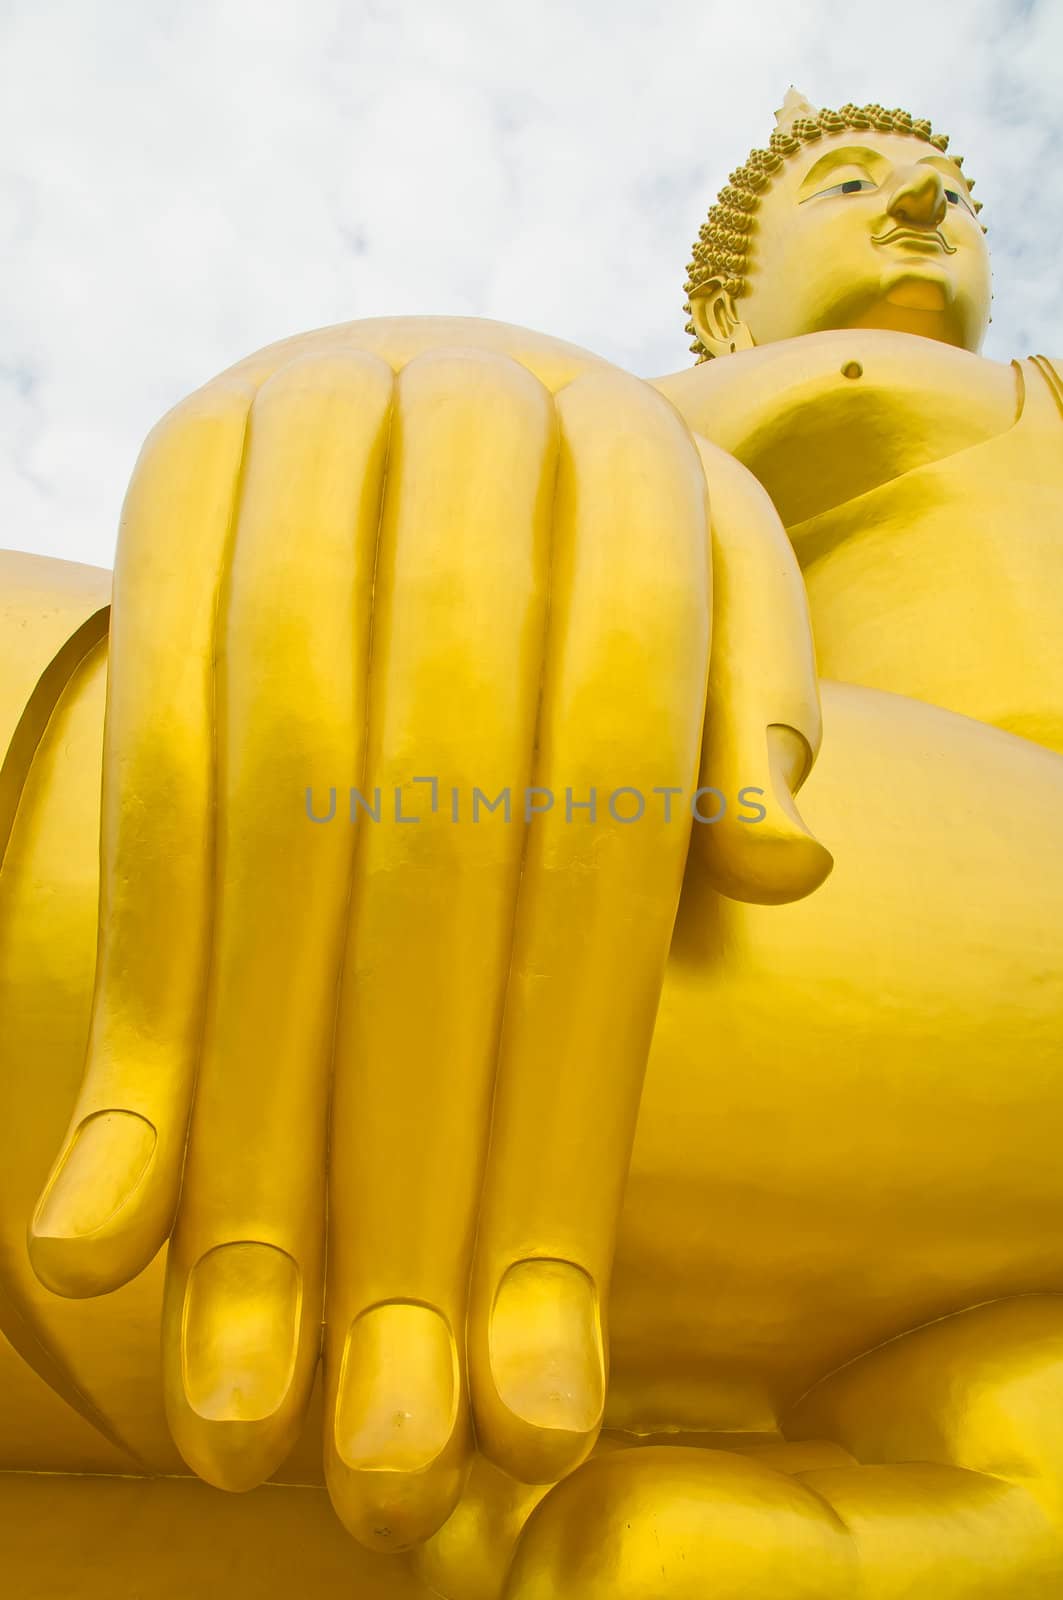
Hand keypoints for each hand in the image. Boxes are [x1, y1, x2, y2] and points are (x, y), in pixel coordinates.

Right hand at [27, 319, 828, 1548]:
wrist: (439, 356)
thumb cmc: (602, 503)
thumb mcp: (715, 562)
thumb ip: (753, 688)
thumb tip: (786, 856)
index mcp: (627, 467)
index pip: (604, 816)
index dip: (569, 1081)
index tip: (538, 1362)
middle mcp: (461, 447)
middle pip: (429, 842)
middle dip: (403, 1148)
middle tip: (385, 1440)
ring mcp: (296, 448)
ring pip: (262, 820)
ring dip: (242, 1115)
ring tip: (237, 1383)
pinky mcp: (171, 476)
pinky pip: (145, 762)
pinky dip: (139, 988)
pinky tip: (105, 1214)